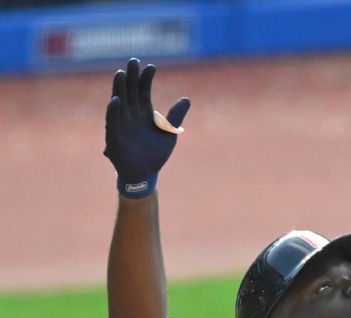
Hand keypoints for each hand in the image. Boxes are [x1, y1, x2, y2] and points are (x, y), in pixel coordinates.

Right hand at [104, 58, 189, 195]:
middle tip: (133, 60)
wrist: (145, 173)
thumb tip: (187, 99)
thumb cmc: (156, 154)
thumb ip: (176, 116)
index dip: (146, 79)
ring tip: (121, 73)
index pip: (144, 91)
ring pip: (120, 102)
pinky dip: (114, 111)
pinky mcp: (114, 136)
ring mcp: (121, 124)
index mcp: (144, 113)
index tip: (151, 66)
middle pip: (130, 92)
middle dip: (131, 77)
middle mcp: (131, 115)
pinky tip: (116, 100)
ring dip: (120, 88)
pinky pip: (113, 121)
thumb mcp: (169, 133)